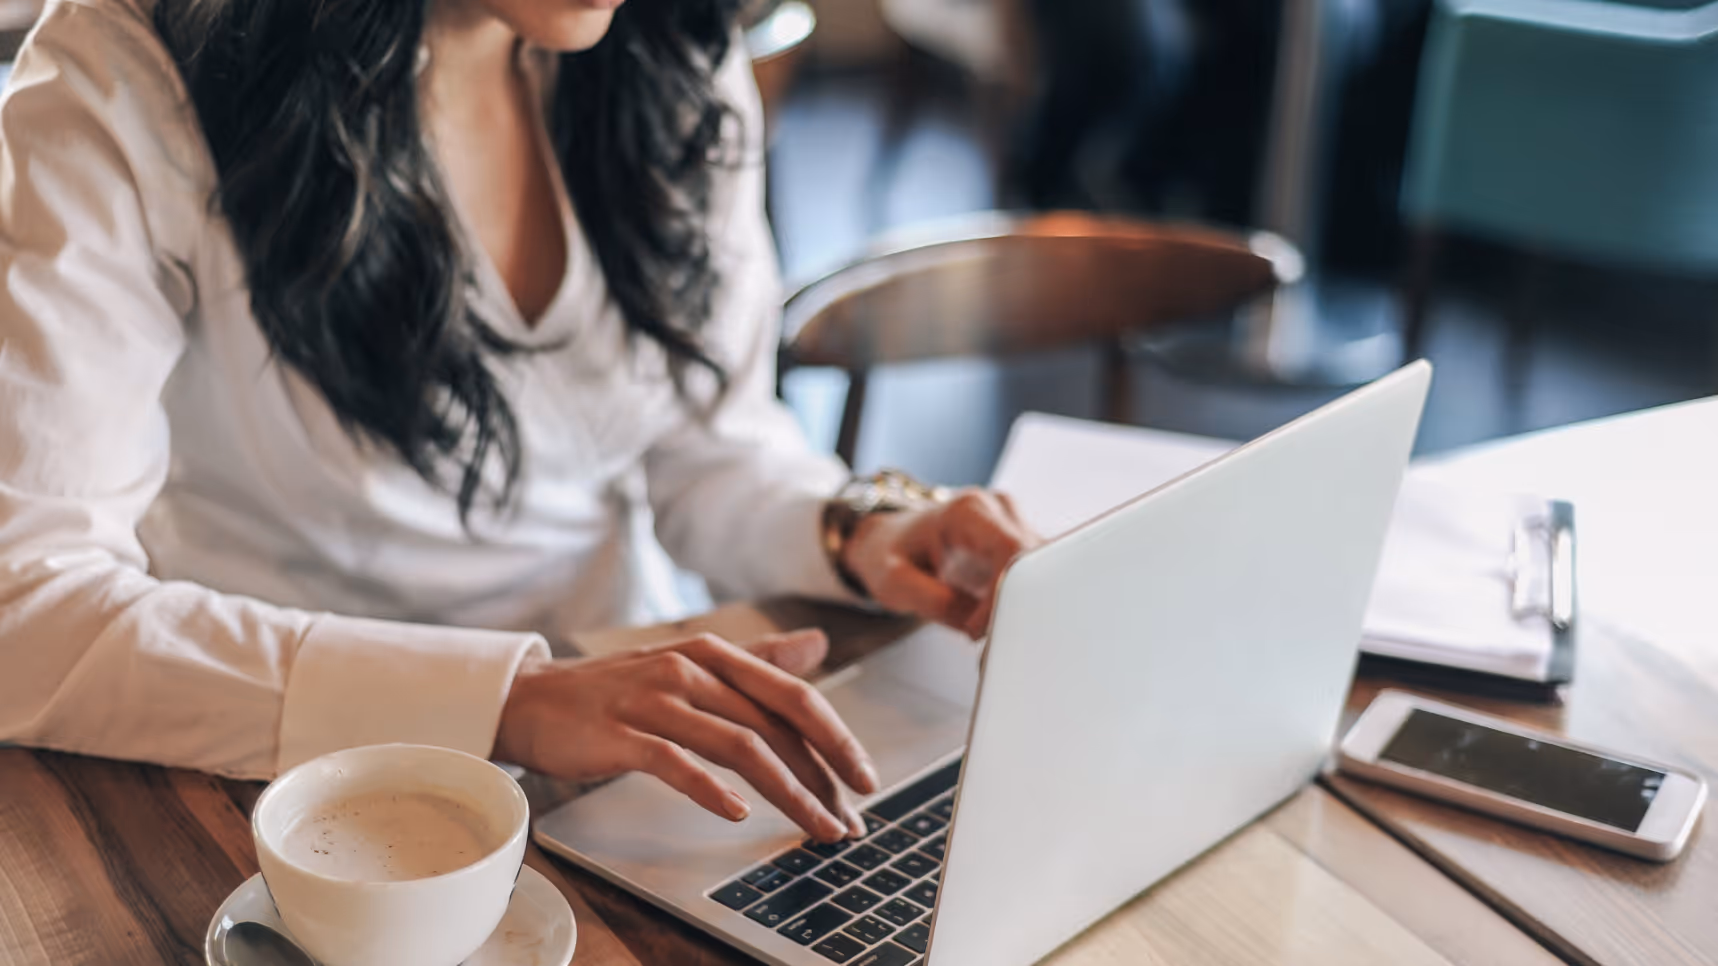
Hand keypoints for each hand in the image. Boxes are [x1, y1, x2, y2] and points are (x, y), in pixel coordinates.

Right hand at [492, 629, 877, 840]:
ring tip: (814, 826)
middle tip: (849, 820)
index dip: (836, 737)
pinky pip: (676, 762)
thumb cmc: (619, 688)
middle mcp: (690, 669)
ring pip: (738, 746)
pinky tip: (738, 813)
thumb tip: (816, 644)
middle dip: (821, 777)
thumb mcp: (692, 663)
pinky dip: (711, 789)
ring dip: (787, 792)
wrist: (534, 699)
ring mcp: (655, 700)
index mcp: (715, 654)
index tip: (865, 778)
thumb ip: (757, 659)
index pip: (792, 695)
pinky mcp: (621, 734)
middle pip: (774, 725)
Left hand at [842, 489, 1041, 638]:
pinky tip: (997, 624)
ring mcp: (1013, 525)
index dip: (1005, 594)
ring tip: (989, 635)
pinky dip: (1021, 605)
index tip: (980, 629)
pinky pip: (1035, 577)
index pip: (1012, 550)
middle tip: (988, 642)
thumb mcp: (894, 582)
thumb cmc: (888, 554)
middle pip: (1035, 561)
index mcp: (968, 512)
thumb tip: (979, 625)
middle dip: (1017, 607)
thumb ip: (936, 602)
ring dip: (1021, 608)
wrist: (888, 539)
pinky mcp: (1019, 546)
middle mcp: (998, 510)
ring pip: (1042, 571)